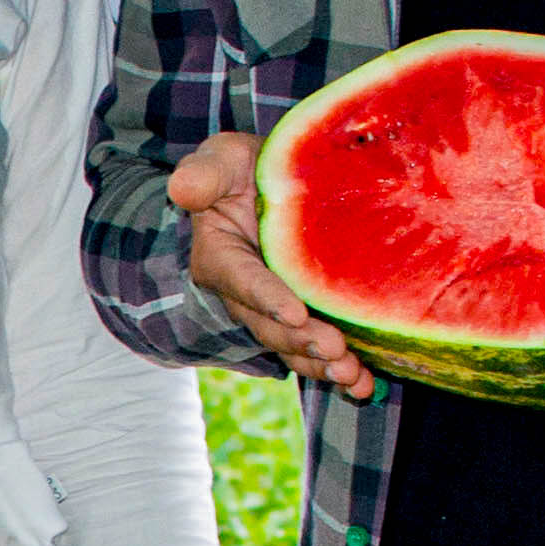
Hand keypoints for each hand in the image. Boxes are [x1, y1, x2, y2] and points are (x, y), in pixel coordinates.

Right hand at [168, 131, 373, 396]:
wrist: (272, 184)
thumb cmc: (242, 170)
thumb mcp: (221, 159)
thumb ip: (204, 173)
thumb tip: (181, 187)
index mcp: (220, 258)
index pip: (242, 281)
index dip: (266, 298)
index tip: (295, 313)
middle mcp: (244, 295)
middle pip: (270, 326)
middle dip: (301, 342)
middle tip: (335, 350)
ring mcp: (273, 312)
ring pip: (293, 346)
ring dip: (321, 365)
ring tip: (352, 376)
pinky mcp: (301, 320)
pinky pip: (315, 351)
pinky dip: (338, 371)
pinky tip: (363, 386)